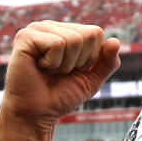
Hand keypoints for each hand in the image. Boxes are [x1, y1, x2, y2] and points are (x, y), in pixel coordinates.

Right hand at [1, 21, 120, 131]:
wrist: (36, 114)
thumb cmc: (60, 96)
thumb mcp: (91, 80)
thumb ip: (107, 63)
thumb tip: (116, 41)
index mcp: (66, 32)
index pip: (96, 32)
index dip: (90, 58)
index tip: (72, 70)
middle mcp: (52, 26)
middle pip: (88, 35)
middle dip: (79, 61)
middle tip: (59, 72)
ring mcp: (37, 29)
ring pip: (74, 40)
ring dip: (65, 64)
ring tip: (48, 71)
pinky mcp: (25, 37)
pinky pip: (57, 44)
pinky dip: (53, 63)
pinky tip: (39, 67)